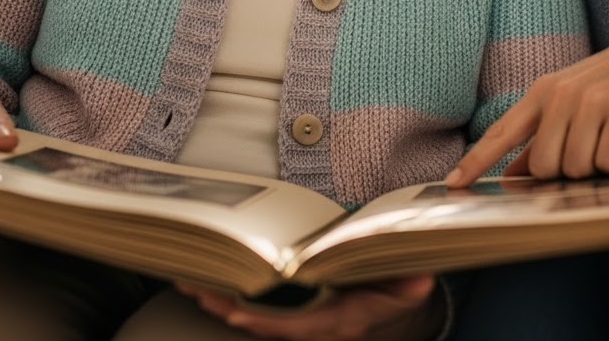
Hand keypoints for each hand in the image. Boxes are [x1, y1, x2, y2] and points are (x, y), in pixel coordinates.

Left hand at [176, 276, 442, 339]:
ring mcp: (304, 324)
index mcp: (338, 321)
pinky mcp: (296, 315)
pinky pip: (259, 312)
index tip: (235, 311)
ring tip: (191, 283)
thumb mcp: (409, 287)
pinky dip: (234, 299)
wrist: (396, 312)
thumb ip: (409, 285)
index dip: (263, 321)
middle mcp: (315, 328)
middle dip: (227, 306)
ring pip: (255, 318)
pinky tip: (211, 286)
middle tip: (195, 288)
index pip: (294, 326)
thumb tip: (418, 280)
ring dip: (222, 301)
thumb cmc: (398, 293)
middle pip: (262, 323)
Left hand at [445, 30, 608, 186]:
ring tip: (608, 139)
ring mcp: (590, 101)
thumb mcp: (567, 104)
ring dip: (596, 165)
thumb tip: (512, 172)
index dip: (477, 160)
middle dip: (567, 170)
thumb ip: (539, 137)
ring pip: (577, 168)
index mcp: (541, 92)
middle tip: (587, 148)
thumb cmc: (608, 86)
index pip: (501, 132)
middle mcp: (560, 95)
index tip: (454, 183)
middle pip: (544, 166)